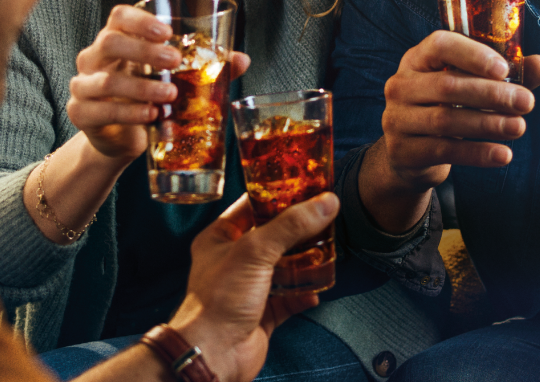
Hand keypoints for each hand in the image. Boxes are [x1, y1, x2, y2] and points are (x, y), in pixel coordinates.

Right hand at [67, 4, 249, 160]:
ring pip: (106, 80)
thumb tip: (243, 59)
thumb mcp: (173, 78)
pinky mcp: (80, 113)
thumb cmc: (149, 95)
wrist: (122, 138)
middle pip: (109, 42)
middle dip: (144, 50)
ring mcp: (83, 85)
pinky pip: (100, 110)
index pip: (119, 17)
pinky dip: (128, 113)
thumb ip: (204, 66)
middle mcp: (93, 57)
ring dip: (141, 87)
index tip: (168, 32)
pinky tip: (151, 115)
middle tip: (175, 61)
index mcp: (116, 39)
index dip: (140, 20)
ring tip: (170, 94)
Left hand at [169, 193, 339, 381]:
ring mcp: (249, 288)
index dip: (276, 194)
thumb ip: (291, 226)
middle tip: (321, 216)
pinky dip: (304, 294)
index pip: (251, 206)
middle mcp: (234, 261)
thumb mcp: (254, 251)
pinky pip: (290, 298)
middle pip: (272, 236)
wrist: (214, 354)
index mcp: (220, 238)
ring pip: (283, 267)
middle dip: (297, 229)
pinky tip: (315, 290)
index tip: (303, 185)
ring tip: (326, 249)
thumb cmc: (217, 301)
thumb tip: (324, 203)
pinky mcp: (262, 313)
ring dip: (304, 261)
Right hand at [379, 31, 539, 192]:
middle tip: (527, 103)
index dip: (472, 54)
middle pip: (448, 86)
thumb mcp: (472, 86)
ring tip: (519, 128)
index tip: (504, 69)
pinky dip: (477, 154)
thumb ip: (508, 74)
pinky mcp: (402, 150)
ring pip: (446, 120)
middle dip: (492, 94)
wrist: (410, 154)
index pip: (439, 45)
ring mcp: (397, 118)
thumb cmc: (448, 108)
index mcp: (417, 59)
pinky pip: (444, 151)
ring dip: (488, 124)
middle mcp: (401, 84)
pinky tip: (503, 155)